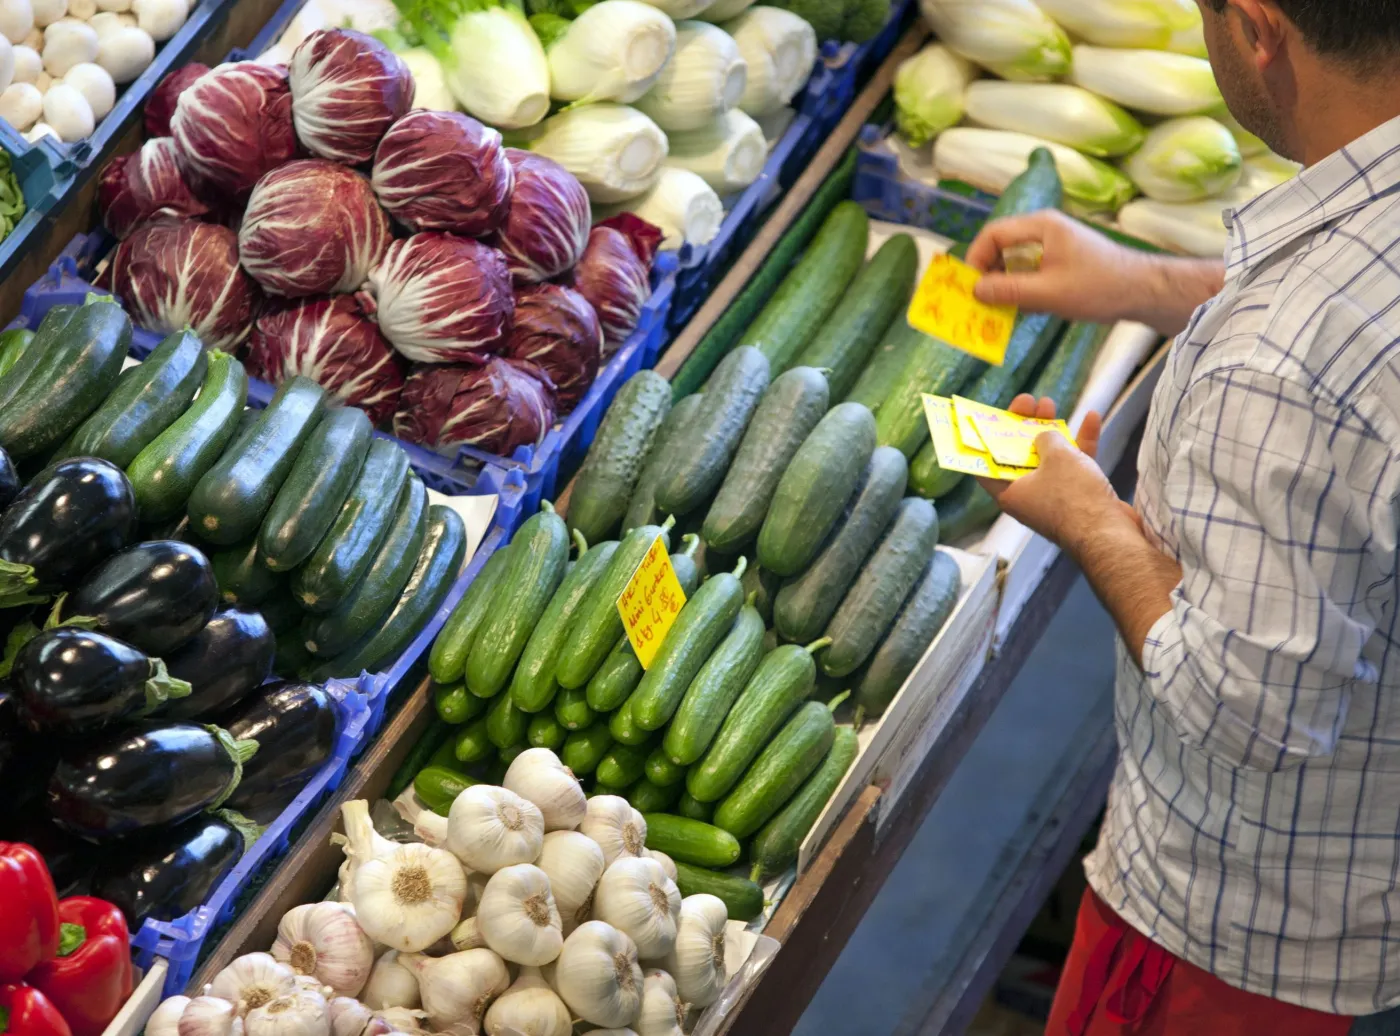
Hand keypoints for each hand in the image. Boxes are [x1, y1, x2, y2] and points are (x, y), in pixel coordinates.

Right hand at [967, 211, 1151, 324]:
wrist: (1142, 291)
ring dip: (1006, 284)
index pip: (993, 234)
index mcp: (1041, 226)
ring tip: (1004, 309)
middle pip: (1001, 246)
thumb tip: (975, 290)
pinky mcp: (1060, 261)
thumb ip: (1009, 290)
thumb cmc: (1098, 287)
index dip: (976, 259)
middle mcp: (1044, 230)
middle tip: (984, 302)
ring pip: (1014, 261)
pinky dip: (1022, 288)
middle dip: (990, 274)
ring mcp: (1053, 245)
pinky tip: (1026, 309)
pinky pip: (1030, 271)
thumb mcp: (1049, 292)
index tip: (972, 288)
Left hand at [976, 395, 1139, 550]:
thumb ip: (1046, 438)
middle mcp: (1028, 496)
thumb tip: (1045, 436)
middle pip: (1021, 456)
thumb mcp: (1055, 456)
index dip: (987, 441)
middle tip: (1028, 403)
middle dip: (1023, 427)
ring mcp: (1055, 497)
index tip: (992, 419)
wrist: (1109, 533)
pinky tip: (1091, 418)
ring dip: (1050, 431)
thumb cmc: (1073, 496)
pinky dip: (1081, 443)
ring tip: (1049, 404)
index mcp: (1009, 493)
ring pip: (1049, 458)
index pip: (987, 465)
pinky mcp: (1080, 497)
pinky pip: (1076, 466)